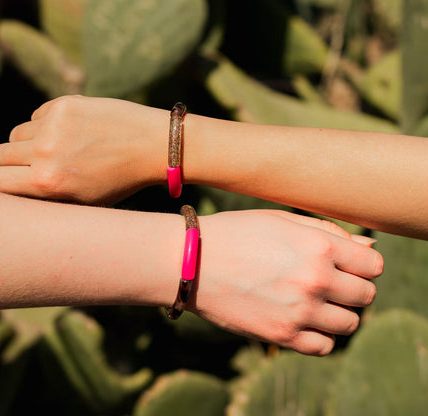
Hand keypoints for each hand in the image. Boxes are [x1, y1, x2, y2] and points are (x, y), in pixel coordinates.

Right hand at [0, 95, 166, 203]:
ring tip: (60, 149)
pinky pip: (36, 116)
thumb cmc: (119, 180)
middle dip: (14, 161)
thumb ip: (44, 195)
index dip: (0, 182)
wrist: (152, 146)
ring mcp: (53, 125)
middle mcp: (44, 153)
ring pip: (17, 134)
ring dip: (30, 141)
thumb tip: (10, 185)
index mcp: (47, 183)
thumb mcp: (82, 201)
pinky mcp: (63, 104)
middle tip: (37, 165)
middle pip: (0, 154)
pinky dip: (46, 124)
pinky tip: (74, 131)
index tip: (12, 181)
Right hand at [193, 210, 382, 355]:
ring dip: (338, 311)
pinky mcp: (282, 336)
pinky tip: (302, 319)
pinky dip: (320, 335)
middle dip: (353, 287)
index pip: (374, 265)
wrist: (192, 262)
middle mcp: (315, 280)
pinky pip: (325, 346)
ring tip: (313, 299)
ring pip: (350, 323)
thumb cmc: (237, 234)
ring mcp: (300, 312)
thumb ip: (329, 232)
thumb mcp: (281, 220)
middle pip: (366, 295)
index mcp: (318, 246)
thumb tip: (370, 250)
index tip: (347, 264)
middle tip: (328, 281)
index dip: (363, 264)